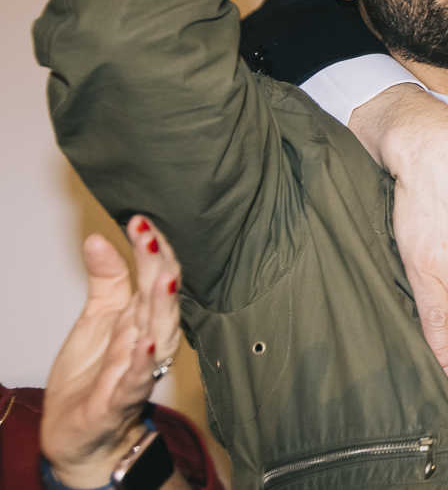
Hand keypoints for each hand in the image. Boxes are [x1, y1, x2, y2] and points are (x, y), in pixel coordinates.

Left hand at [41, 217, 182, 487]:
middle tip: (150, 235)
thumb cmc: (97, 372)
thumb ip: (106, 278)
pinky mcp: (122, 399)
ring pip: (158, 334)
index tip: (140, 219)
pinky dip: (143, 364)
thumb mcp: (97, 316)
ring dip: (161, 308)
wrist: (81, 432)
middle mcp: (150, 338)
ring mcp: (140, 369)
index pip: (155, 275)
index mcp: (144, 315)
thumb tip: (97, 238)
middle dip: (158, 267)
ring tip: (161, 278)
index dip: (151, 248)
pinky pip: (137, 381)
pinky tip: (145, 344)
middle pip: (159, 299)